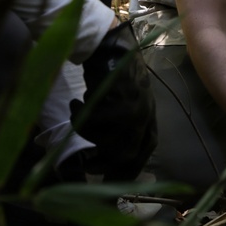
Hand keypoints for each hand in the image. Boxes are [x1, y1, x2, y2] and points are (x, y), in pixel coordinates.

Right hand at [70, 21, 155, 179]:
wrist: (110, 45)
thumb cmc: (114, 73)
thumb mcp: (126, 100)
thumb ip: (123, 124)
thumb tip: (107, 155)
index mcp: (150, 116)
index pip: (146, 150)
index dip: (129, 169)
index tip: (111, 180)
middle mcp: (145, 115)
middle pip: (126, 155)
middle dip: (102, 163)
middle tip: (85, 162)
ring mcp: (133, 109)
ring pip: (106, 141)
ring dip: (86, 134)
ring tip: (76, 118)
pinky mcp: (116, 100)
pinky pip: (94, 122)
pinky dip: (80, 116)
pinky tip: (75, 103)